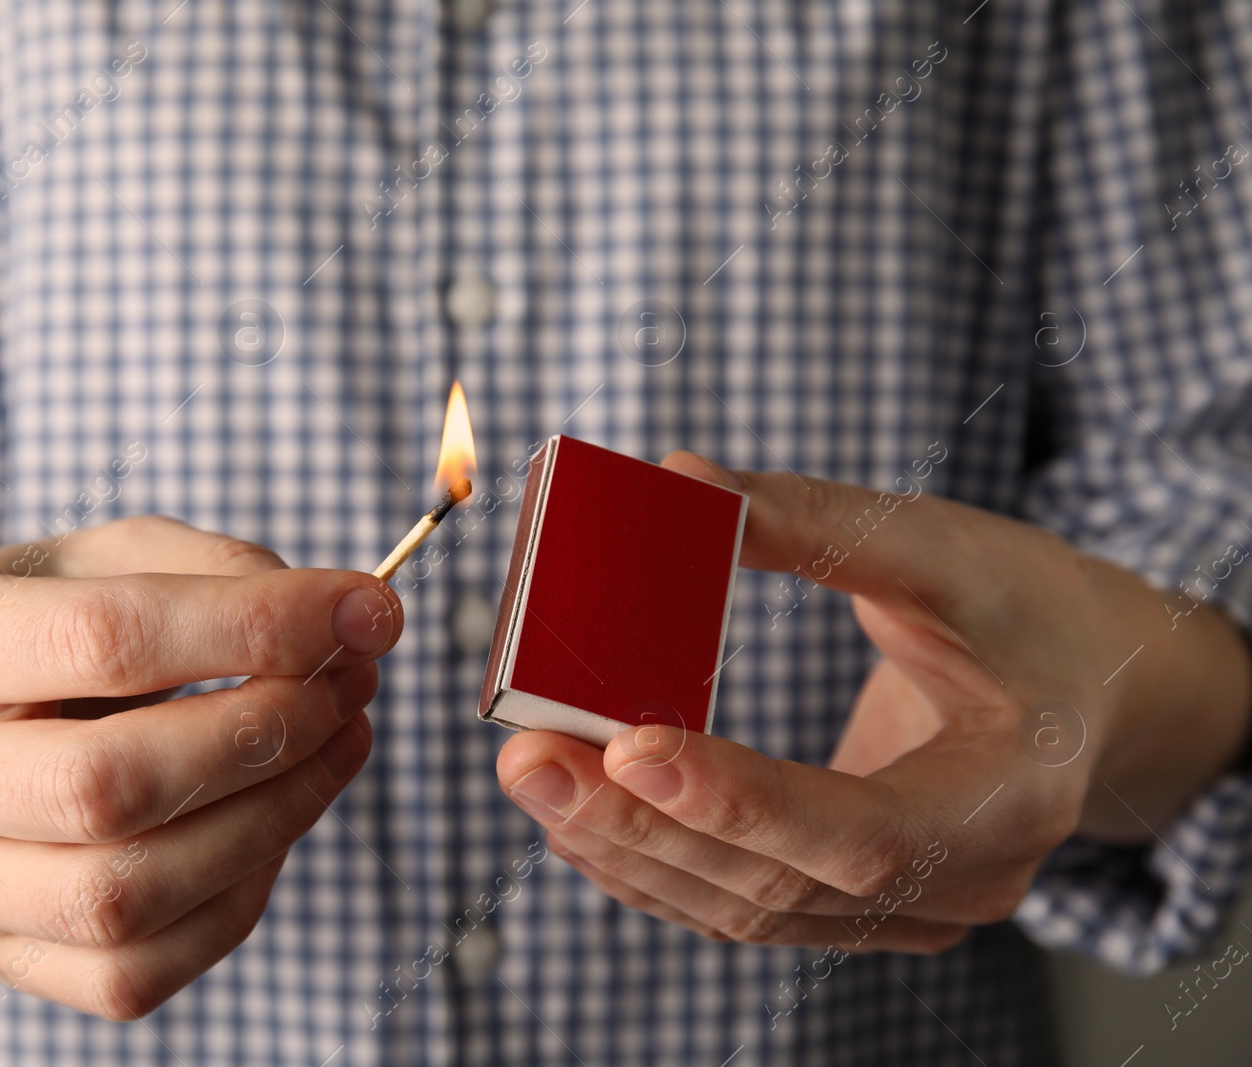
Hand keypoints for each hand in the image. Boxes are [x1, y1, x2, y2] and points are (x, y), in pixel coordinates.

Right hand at [0, 516, 399, 1018]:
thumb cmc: (48, 624)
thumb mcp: (114, 558)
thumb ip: (221, 571)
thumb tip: (350, 621)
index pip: (106, 639)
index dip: (257, 626)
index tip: (365, 610)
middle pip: (110, 783)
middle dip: (266, 734)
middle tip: (351, 685)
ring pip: (128, 893)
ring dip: (275, 816)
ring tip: (340, 742)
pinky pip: (138, 968)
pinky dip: (238, 896)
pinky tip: (278, 820)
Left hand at [496, 453, 1251, 954]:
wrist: (1086, 686)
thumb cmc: (1028, 610)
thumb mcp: (947, 548)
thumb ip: (816, 520)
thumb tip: (675, 481)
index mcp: (1010, 797)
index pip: (867, 835)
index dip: (743, 799)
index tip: (627, 744)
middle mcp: (963, 883)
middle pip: (779, 885)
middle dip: (640, 823)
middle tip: (526, 756)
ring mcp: (907, 911)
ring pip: (744, 909)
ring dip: (623, 847)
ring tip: (528, 772)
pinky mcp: (852, 902)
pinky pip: (738, 903)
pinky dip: (648, 861)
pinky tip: (576, 812)